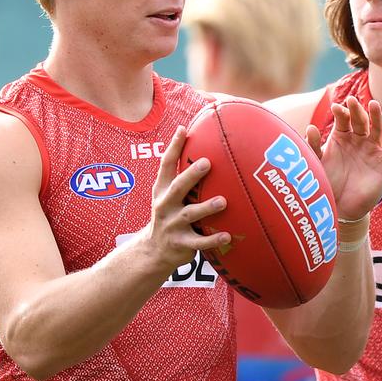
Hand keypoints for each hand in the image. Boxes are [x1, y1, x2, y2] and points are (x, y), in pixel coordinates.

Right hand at [143, 125, 229, 272]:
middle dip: (191, 175)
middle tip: (207, 162)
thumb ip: (180, 175)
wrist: (154, 250)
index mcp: (162, 190)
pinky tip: (227, 235)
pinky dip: (212, 239)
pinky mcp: (181, 243)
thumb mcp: (166, 195)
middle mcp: (165, 205)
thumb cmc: (169, 215)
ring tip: (223, 202)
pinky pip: (199, 242)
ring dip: (206, 208)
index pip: (165, 165)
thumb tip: (201, 147)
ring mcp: (172, 225)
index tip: (183, 129)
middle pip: (178, 187)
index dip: (174, 146)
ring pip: (190, 214)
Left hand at [305, 96, 381, 220]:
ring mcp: (373, 149)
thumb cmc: (327, 181)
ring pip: (378, 128)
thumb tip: (310, 127)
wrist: (340, 206)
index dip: (341, 113)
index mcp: (341, 136)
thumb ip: (313, 146)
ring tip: (374, 105)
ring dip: (377, 116)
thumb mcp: (318, 162)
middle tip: (352, 101)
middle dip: (357, 110)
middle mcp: (358, 139)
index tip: (336, 107)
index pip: (343, 119)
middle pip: (361, 120)